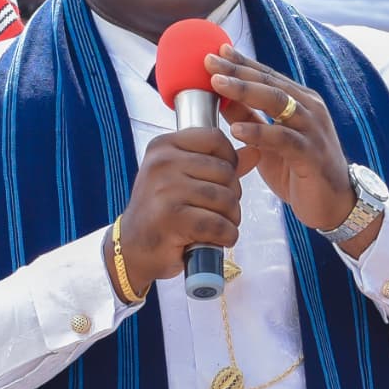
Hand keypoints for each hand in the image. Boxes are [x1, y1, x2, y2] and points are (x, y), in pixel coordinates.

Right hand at [116, 123, 242, 292]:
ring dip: (231, 219)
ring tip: (217, 227)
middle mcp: (162, 163)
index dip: (229, 160)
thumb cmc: (162, 212)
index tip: (221, 180)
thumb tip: (255, 150)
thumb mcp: (186, 180)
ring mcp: (165, 190)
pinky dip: (226, 236)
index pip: (214, 138)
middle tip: (219, 211)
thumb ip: (220, 164)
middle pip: (225, 171)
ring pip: (226, 198)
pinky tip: (215, 240)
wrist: (132, 249)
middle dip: (232, 196)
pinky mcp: (172, 218)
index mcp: (164, 146)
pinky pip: (218, 224)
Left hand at [206, 50, 356, 234]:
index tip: (216, 52)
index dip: (242, 63)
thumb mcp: (268, 142)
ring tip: (217, 84)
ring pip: (277, 102)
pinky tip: (237, 130)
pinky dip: (259, 133)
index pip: (267, 76)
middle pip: (269, 83)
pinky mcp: (312, 154)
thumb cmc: (300, 171)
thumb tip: (220, 98)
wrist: (335, 205)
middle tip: (209, 62)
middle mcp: (309, 109)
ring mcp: (312, 130)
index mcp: (300, 102)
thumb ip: (249, 119)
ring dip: (245, 91)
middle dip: (238, 71)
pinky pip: (284, 139)